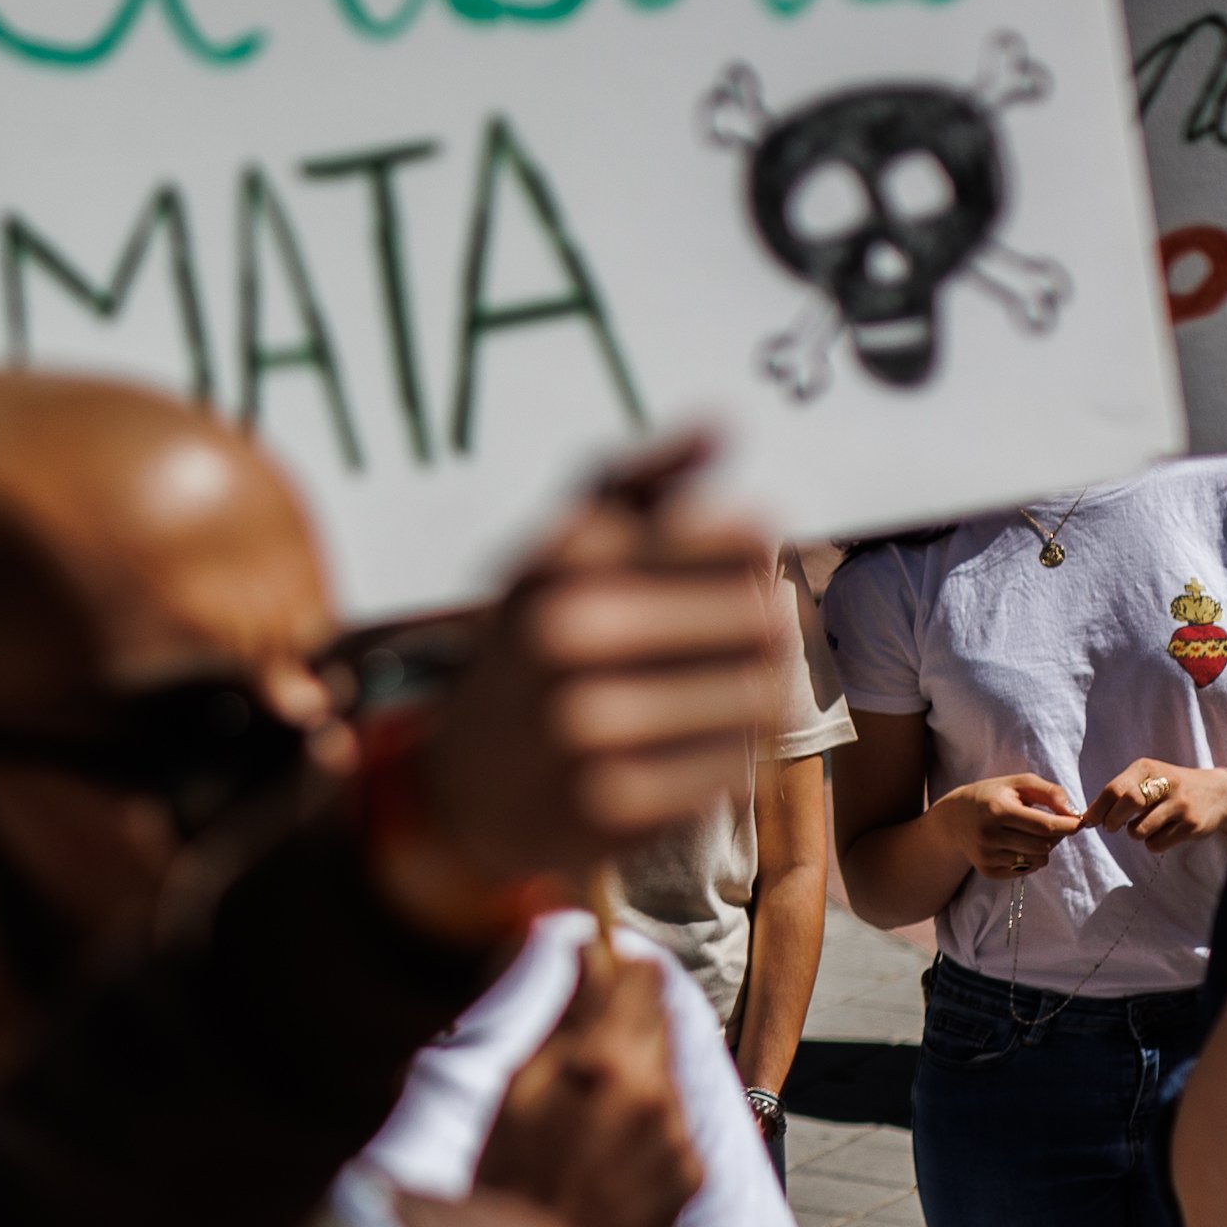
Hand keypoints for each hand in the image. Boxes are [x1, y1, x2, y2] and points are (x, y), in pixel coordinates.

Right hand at [416, 439, 794, 888]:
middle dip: (763, 628)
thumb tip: (723, 423)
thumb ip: (640, 482)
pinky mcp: (613, 803)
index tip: (741, 564)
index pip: (734, 535)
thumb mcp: (560, 554)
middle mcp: (567, 631)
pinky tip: (690, 746)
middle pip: (758, 616)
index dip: (753, 552)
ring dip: (753, 693)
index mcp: (563, 555)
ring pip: (756, 695)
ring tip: (722, 692)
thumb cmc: (533, 646)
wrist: (463, 784)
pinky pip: (732, 767)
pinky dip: (726, 757)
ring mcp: (586, 721)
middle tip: (747, 638)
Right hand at [474, 921, 701, 1226]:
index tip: (601, 975)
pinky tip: (604, 1156)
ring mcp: (680, 1140)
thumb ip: (564, 1011)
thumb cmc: (505, 1168)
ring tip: (585, 1119)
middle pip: (661, 1023)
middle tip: (583, 1053)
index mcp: (606, 1062)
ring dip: (634, 1080)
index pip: (644, 979)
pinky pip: (672, 1127)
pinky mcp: (691, 1176)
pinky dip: (645, 1129)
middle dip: (625, 1026)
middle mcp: (657, 1095)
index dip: (620, 972)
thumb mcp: (517, 1080)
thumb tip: (587, 949)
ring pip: (666, 1077)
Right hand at [942, 772, 1086, 876]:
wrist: (952, 819)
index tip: (1078, 822)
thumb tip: (1073, 813)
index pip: (1044, 826)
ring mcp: (986, 856)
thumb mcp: (1018, 783)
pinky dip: (1030, 859)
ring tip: (1033, 835)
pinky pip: (1026, 870)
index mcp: (998, 811)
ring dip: (1044, 849)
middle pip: (1044, 846)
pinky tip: (1018, 845)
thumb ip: (1049, 792)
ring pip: (1038, 860)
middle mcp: (989, 836)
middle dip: (1056, 836)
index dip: (1067, 826)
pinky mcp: (987, 870)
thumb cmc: (992, 796)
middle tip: (1052, 825)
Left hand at [1085, 757, 1226, 848]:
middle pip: (1127, 804)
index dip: (1097, 809)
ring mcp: (1180, 804)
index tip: (1089, 821)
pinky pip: (1157, 843)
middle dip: (1112, 821)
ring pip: (1140, 829)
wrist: (1219, 793)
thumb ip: (1120, 791)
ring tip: (1143, 827)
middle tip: (1112, 827)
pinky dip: (1152, 843)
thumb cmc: (1171, 787)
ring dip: (1134, 833)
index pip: (1114, 789)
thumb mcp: (1149, 777)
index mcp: (1148, 768)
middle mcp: (1166, 783)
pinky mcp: (1192, 825)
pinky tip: (1163, 833)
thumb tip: (1087, 817)